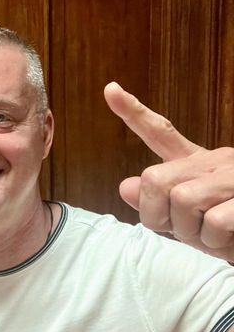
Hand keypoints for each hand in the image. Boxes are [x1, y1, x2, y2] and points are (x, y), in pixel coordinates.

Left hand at [104, 81, 233, 261]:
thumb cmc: (227, 233)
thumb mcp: (188, 222)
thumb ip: (157, 205)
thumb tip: (125, 186)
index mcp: (196, 164)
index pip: (160, 132)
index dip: (132, 112)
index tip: (109, 89)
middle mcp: (215, 160)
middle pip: (155, 180)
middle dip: (159, 216)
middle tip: (183, 231)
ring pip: (183, 200)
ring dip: (191, 233)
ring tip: (212, 236)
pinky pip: (215, 222)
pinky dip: (215, 242)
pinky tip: (228, 239)